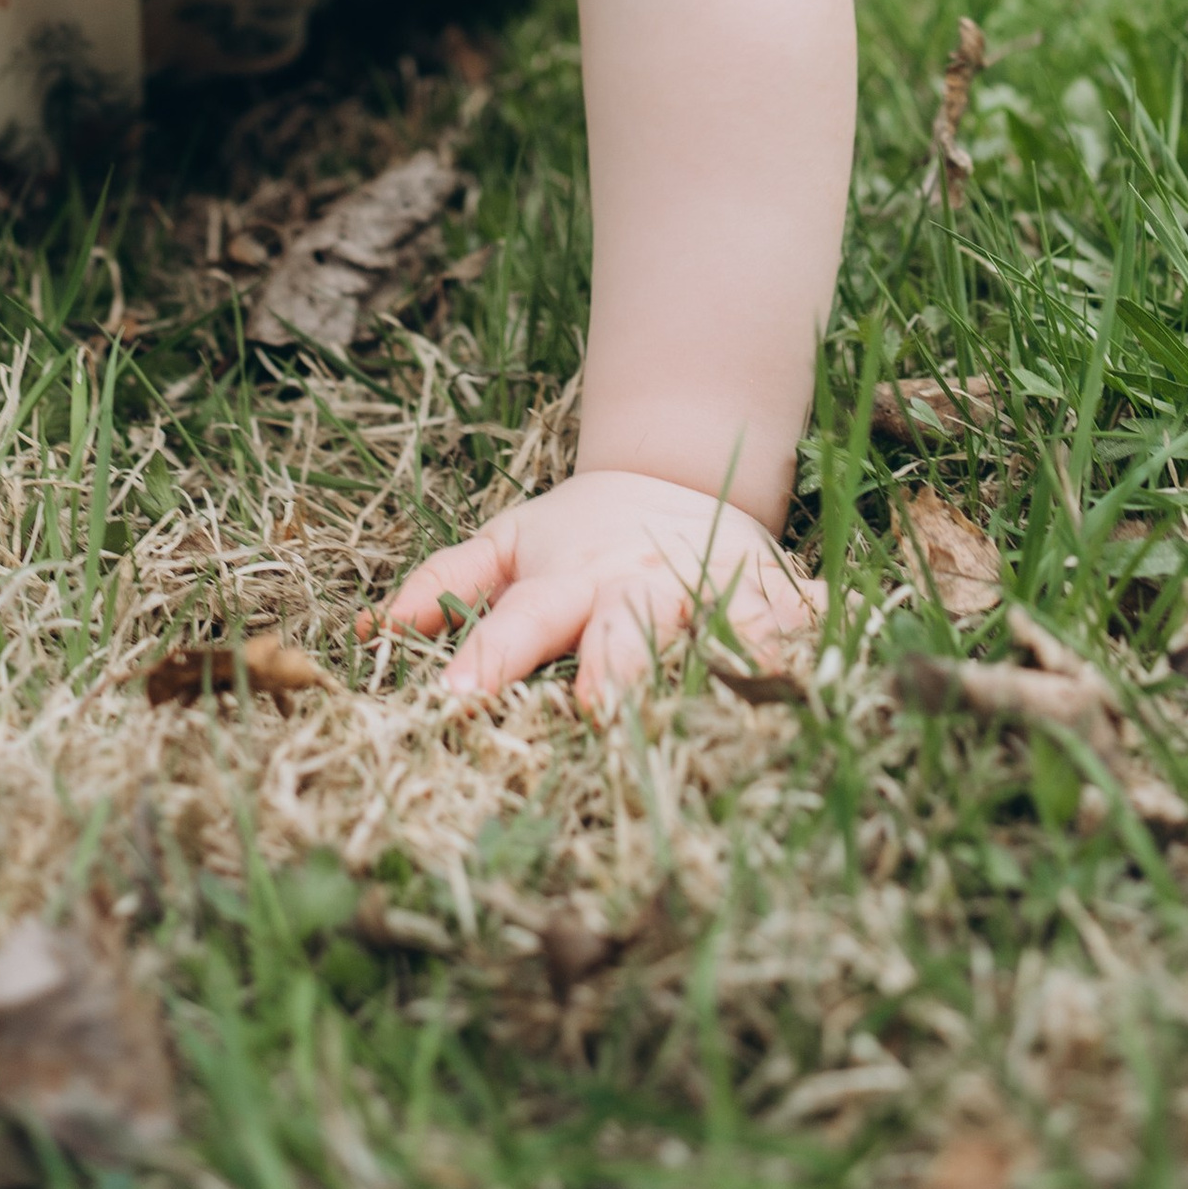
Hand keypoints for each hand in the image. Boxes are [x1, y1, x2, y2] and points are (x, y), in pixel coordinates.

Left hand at [371, 469, 816, 711]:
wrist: (694, 474)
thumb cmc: (586, 535)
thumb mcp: (511, 542)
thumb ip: (445, 581)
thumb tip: (373, 634)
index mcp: (571, 576)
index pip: (521, 618)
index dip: (488, 656)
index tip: (451, 700)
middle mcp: (643, 587)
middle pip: (625, 625)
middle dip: (611, 663)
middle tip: (594, 709)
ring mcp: (715, 596)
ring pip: (716, 632)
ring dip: (716, 668)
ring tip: (714, 714)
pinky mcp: (781, 606)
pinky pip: (800, 637)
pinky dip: (807, 659)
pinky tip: (814, 691)